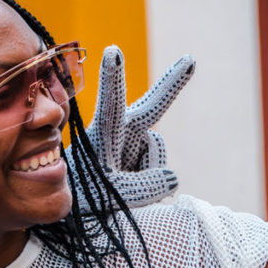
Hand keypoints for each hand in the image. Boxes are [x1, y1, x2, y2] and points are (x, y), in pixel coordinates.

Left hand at [78, 45, 194, 206]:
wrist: (78, 216)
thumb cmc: (85, 202)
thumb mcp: (111, 197)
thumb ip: (144, 186)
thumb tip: (172, 177)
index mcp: (103, 136)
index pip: (110, 104)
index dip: (113, 78)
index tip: (112, 50)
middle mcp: (121, 134)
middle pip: (151, 108)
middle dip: (171, 84)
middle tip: (189, 59)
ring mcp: (133, 145)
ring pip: (158, 154)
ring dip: (149, 174)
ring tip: (124, 189)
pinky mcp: (141, 159)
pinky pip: (161, 171)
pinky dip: (154, 183)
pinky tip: (138, 192)